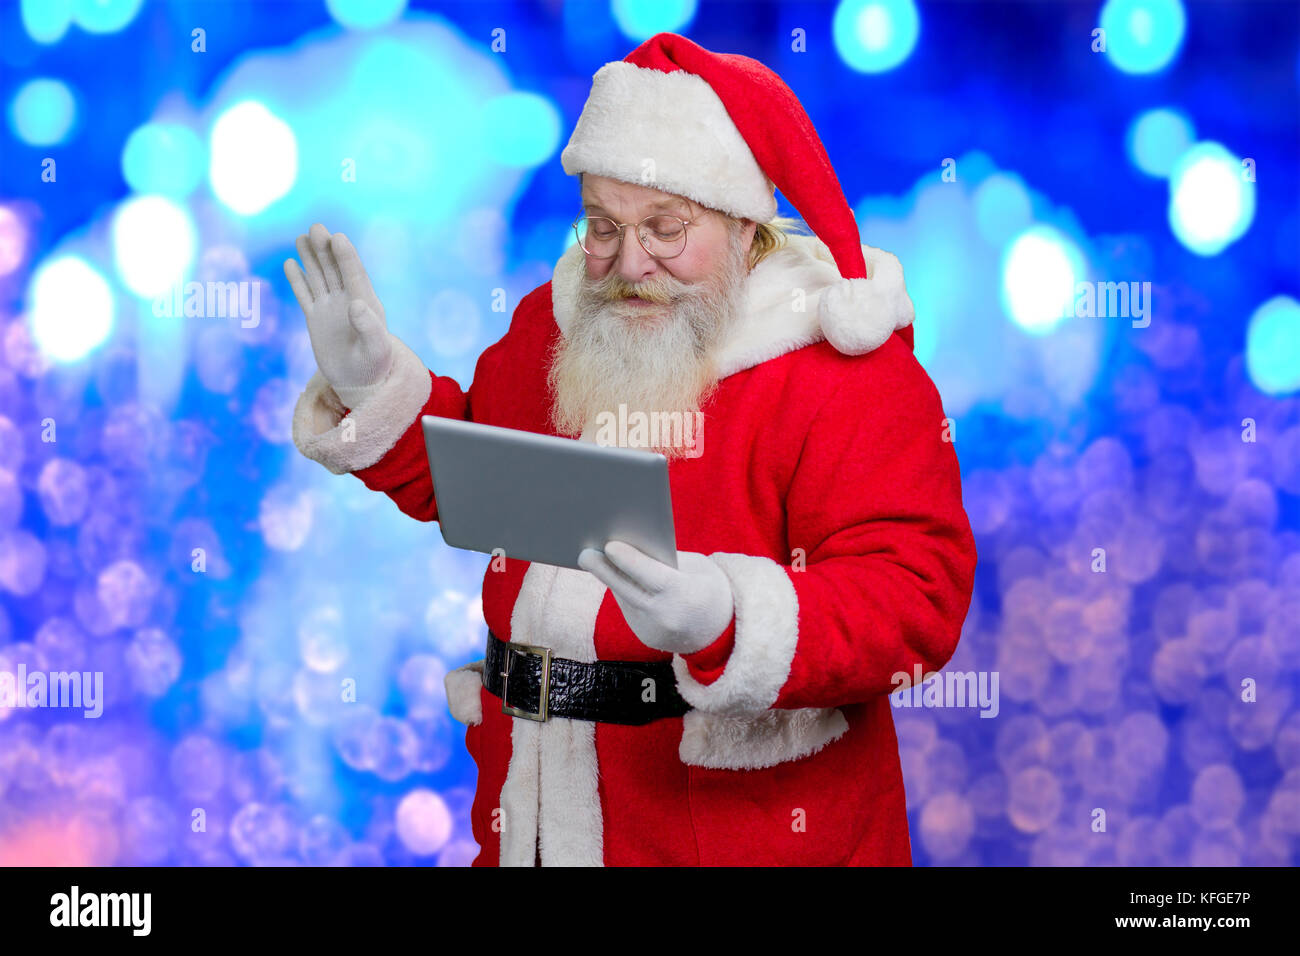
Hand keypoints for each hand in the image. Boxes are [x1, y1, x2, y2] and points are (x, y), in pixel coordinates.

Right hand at [284, 223, 392, 407]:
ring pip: (319, 277)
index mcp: (366, 304)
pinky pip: (304, 295)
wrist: (360, 383)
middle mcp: (348, 300)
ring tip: (302, 237)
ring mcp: (330, 308)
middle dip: (326, 249)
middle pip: (335, 269)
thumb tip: (355, 304)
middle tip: (316, 228)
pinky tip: (290, 263)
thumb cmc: (375, 366)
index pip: (355, 275)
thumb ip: (369, 327)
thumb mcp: (377, 349)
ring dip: (311, 257)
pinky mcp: (315, 319)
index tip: (338, 238)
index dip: (347, 256)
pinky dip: (297, 280)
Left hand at [577, 541, 733, 654]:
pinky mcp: (645, 637)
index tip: (609, 545)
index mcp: (685, 596)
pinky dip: (623, 592)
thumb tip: (632, 547)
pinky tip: (615, 577)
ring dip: (611, 579)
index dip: (630, 561)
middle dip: (604, 570)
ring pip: (625, 599)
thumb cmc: (710, 590)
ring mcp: (654, 630)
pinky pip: (629, 609)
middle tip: (584, 554)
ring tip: (596, 559)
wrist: (722, 634)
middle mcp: (666, 617)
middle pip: (628, 590)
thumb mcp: (698, 568)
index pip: (652, 577)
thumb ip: (667, 560)